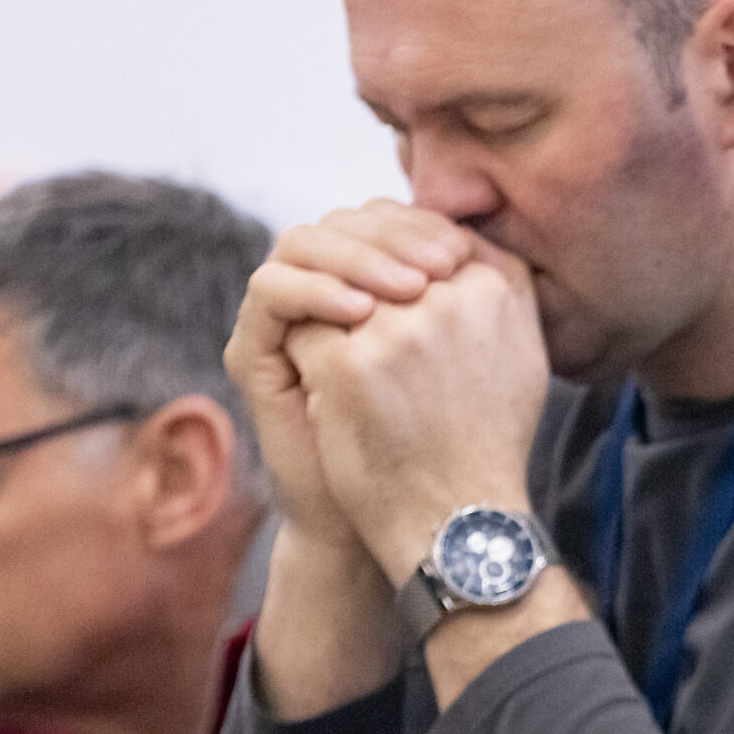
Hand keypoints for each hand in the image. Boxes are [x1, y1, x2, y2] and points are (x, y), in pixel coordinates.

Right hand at [227, 203, 477, 551]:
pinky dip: (313, 290)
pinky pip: (269, 290)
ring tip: (405, 289)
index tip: (462, 252)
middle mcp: (324, 292)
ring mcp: (285, 319)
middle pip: (343, 221)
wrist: (404, 514)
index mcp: (373, 284)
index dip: (420, 224)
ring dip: (356, 256)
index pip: (383, 218)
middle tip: (437, 264)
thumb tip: (481, 237)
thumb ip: (473, 298)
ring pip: (301, 243)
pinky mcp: (252, 351)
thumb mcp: (472, 356)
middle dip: (393, 234)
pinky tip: (359, 313)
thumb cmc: (448, 434)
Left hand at [282, 247, 553, 586]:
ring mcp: (396, 330)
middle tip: (349, 306)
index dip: (396, 242)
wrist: (458, 517)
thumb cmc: (487, 441)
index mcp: (497, 290)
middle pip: (375, 246)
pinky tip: (319, 383)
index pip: (428, 229)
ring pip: (335, 281)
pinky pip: (304, 327)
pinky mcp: (348, 366)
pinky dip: (305, 350)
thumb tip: (465, 243)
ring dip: (328, 306)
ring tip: (337, 347)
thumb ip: (503, 293)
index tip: (385, 274)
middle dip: (355, 265)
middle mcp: (450, 300)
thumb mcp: (524, 356)